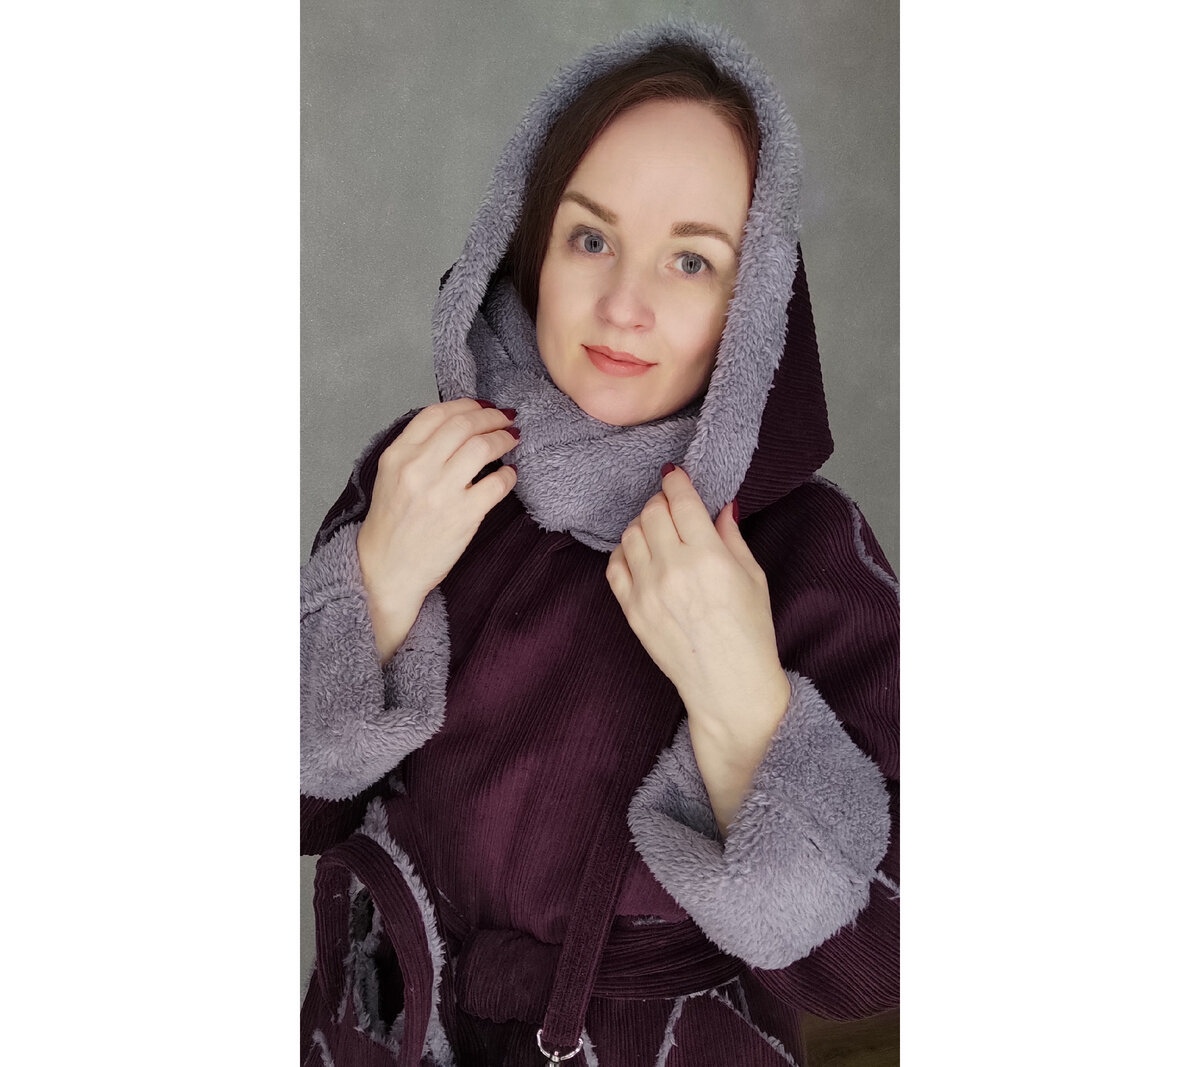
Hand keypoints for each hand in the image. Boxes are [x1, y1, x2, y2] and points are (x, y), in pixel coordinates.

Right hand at [357, 398, 517, 661]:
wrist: (388, 571)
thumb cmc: (391, 525)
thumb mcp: (390, 477)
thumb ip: (416, 450)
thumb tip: (456, 425)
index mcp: (397, 456)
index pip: (436, 414)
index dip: (465, 404)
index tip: (481, 406)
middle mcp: (418, 469)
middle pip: (464, 425)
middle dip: (490, 417)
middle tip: (504, 419)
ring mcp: (442, 492)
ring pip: (483, 447)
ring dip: (503, 438)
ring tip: (511, 439)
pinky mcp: (464, 516)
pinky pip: (497, 483)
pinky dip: (509, 474)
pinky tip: (510, 473)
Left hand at [606, 466, 789, 831]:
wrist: (729, 687)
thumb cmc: (750, 634)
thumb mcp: (753, 577)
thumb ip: (731, 536)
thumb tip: (720, 505)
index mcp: (709, 557)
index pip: (680, 501)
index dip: (676, 482)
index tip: (676, 476)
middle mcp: (673, 570)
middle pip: (651, 513)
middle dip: (662, 503)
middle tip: (674, 509)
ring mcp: (647, 591)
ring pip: (630, 534)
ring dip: (643, 525)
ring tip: (660, 534)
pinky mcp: (631, 610)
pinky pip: (614, 566)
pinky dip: (625, 552)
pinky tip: (642, 556)